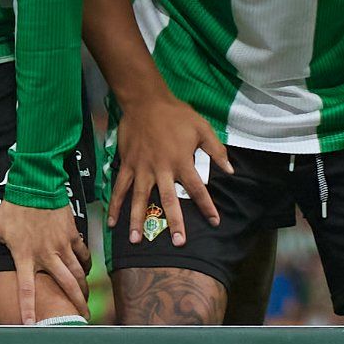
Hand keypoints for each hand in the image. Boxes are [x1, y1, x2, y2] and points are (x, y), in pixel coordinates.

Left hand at [0, 202, 88, 322]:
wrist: (35, 185)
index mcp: (25, 256)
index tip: (31, 326)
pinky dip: (86, 265)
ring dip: (83, 288)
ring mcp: (61, 245)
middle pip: (65, 285)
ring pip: (78, 273)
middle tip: (81, 318)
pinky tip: (86, 271)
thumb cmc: (13, 208)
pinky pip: (83, 254)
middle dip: (75, 304)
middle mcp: (46, 255)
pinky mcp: (72, 235)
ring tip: (86, 300)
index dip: (28, 308)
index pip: (27, 288)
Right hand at [112, 93, 230, 248]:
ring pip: (139, 198)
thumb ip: (216, 151)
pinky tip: (112, 222)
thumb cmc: (176, 114)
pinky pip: (120, 188)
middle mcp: (161, 169)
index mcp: (181, 162)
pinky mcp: (127, 165)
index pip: (197, 189)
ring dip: (137, 220)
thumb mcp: (202, 128)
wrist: (145, 101)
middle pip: (168, 200)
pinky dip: (115, 205)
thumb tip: (231, 170)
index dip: (207, 206)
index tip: (214, 222)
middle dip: (174, 222)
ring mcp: (141, 168)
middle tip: (178, 242)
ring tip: (136, 240)